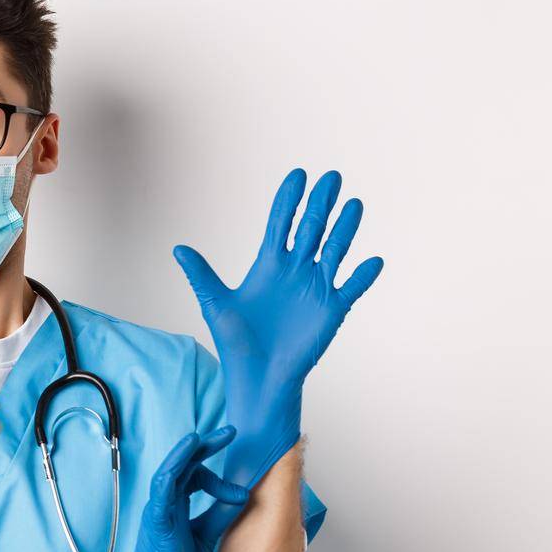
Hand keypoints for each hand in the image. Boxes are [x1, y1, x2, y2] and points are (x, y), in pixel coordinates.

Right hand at [80, 428, 250, 551]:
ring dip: (186, 452)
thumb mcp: (206, 537)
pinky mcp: (156, 521)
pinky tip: (182, 457)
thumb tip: (241, 496)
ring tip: (202, 437)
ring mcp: (159, 510)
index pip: (196, 478)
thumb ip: (219, 515)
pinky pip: (161, 490)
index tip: (242, 490)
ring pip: (170, 471)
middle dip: (205, 447)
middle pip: (184, 466)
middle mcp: (166, 504)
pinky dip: (171, 471)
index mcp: (177, 507)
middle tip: (228, 432)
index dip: (219, 478)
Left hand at [173, 168, 383, 484]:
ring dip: (345, 229)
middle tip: (332, 177)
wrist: (257, 376)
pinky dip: (363, 276)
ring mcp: (316, 288)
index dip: (289, 200)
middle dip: (321, 204)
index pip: (281, 224)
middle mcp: (296, 271)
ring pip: (335, 251)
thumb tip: (178, 248)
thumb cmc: (236, 342)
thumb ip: (202, 275)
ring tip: (355, 205)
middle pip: (311, 229)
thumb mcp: (216, 304)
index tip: (299, 175)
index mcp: (269, 265)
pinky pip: (351, 288)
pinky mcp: (332, 310)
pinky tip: (373, 261)